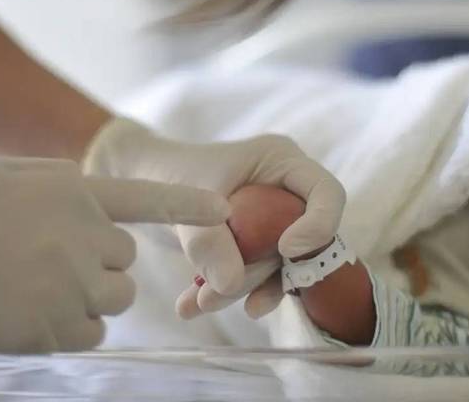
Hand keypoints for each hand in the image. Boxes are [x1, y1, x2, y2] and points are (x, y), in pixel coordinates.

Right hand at [0, 158, 227, 352]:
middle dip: (97, 262)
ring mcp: (70, 284)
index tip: (224, 210)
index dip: (188, 204)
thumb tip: (89, 183)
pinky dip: (71, 327)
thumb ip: (53, 176)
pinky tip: (28, 312)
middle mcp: (81, 235)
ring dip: (89, 296)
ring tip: (34, 285)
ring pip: (116, 297)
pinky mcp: (55, 329)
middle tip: (46, 260)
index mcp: (70, 192)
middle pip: (125, 260)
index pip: (146, 199)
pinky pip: (93, 332)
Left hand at [83, 118, 345, 311]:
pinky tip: (192, 306)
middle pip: (301, 241)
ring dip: (239, 290)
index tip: (286, 250)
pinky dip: (225, 293)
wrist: (141, 179)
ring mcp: (273, 222)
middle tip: (215, 294)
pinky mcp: (255, 247)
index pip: (327, 194)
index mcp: (282, 162)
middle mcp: (286, 192)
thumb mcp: (185, 200)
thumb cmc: (168, 171)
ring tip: (196, 304)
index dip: (318, 226)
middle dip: (261, 275)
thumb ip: (209, 241)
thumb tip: (231, 287)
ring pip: (276, 267)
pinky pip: (254, 277)